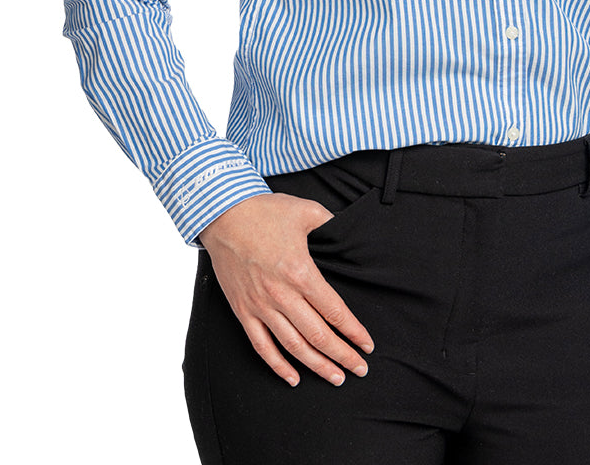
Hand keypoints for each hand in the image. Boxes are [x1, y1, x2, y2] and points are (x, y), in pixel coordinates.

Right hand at [198, 192, 373, 386]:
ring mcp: (260, 306)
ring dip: (317, 366)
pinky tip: (293, 378)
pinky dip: (278, 366)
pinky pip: (261, 346)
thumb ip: (332, 224)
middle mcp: (281, 295)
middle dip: (342, 356)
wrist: (223, 215)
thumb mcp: (307, 211)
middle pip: (318, 336)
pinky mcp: (243, 311)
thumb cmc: (265, 211)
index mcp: (301, 272)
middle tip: (359, 369)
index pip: (334, 312)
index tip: (367, 344)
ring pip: (293, 346)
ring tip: (336, 378)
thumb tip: (349, 234)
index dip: (354, 332)